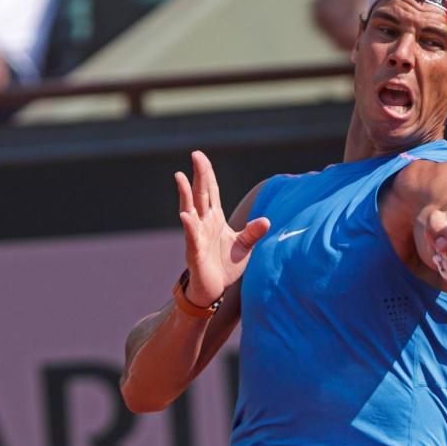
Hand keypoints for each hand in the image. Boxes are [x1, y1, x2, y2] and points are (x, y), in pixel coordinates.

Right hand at [175, 151, 269, 305]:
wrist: (214, 290)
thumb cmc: (226, 266)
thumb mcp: (244, 247)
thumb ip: (253, 233)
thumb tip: (267, 220)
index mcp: (214, 218)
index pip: (211, 191)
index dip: (207, 174)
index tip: (200, 156)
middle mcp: (203, 223)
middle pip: (200, 194)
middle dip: (198, 175)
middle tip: (195, 155)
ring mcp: (197, 236)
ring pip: (190, 211)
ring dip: (185, 194)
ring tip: (180, 176)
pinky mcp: (195, 253)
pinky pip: (191, 237)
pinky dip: (189, 227)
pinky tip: (185, 215)